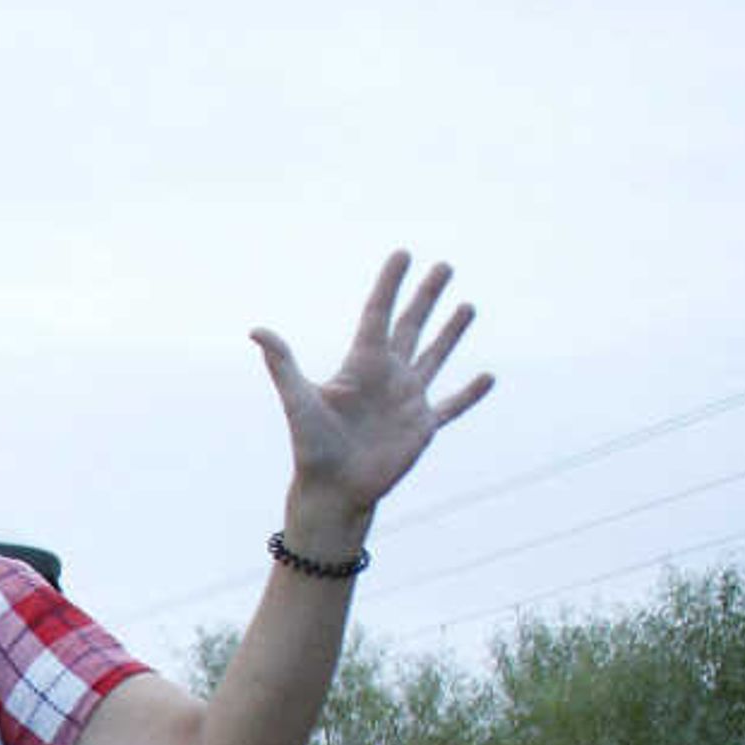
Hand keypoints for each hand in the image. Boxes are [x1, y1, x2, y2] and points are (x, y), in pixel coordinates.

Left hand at [254, 251, 493, 525]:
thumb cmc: (311, 447)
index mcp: (361, 365)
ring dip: (451, 332)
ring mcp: (407, 400)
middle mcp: (387, 377)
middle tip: (444, 267)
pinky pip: (452, 405)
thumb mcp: (299, 402)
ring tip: (468, 306)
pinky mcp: (423, 426)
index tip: (403, 254)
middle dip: (427, 297)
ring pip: (434, 357)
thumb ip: (283, 365)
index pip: (378, 314)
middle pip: (412, 326)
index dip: (390, 284)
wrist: (332, 490)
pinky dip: (470, 394)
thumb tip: (257, 330)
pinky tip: (488, 377)